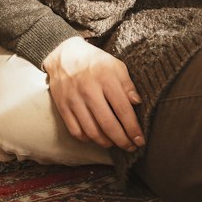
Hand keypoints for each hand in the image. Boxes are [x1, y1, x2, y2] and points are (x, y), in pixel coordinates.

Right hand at [42, 35, 144, 151]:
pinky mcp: (62, 106)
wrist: (64, 55)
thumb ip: (127, 84)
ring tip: (115, 143)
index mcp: (105, 78)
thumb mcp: (115, 65)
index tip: (140, 140)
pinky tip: (96, 138)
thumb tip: (137, 103)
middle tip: (130, 147)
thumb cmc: (95, 61)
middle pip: (108, 124)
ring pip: (91, 131)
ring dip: (106, 142)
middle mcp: (88, 90)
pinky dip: (87, 139)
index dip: (133, 128)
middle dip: (122, 140)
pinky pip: (75, 130)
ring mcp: (73, 99)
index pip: (123, 109)